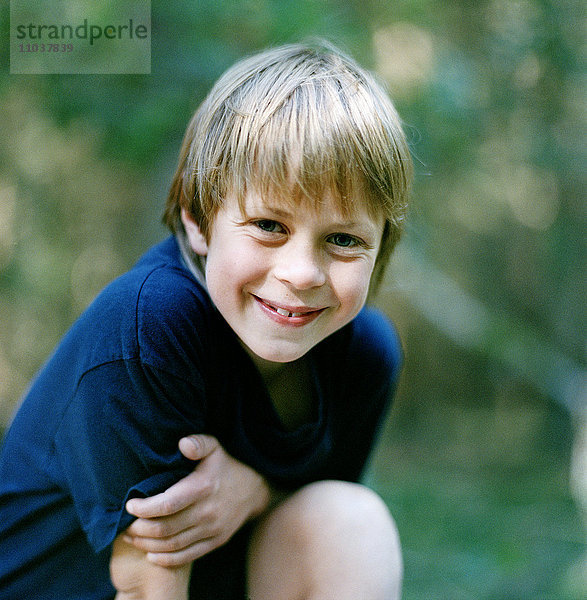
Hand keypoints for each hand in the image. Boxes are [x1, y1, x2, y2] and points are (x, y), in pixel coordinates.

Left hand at [124, 435, 270, 566]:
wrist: (254, 489)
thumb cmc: (225, 466)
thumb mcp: (214, 447)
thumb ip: (198, 443)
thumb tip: (182, 444)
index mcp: (203, 487)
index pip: (167, 504)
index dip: (144, 508)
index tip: (130, 505)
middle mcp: (207, 512)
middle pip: (165, 528)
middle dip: (140, 529)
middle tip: (125, 524)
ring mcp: (212, 529)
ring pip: (172, 545)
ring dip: (148, 544)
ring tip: (132, 538)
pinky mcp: (215, 541)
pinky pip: (186, 556)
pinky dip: (166, 559)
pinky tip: (151, 553)